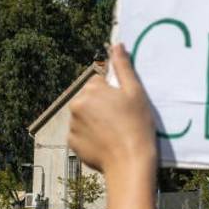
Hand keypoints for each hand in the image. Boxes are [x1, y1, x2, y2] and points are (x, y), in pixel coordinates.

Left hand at [68, 45, 156, 176]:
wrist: (129, 163)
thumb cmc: (137, 126)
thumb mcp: (135, 93)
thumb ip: (123, 67)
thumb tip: (116, 45)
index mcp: (91, 89)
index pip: (99, 82)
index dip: (113, 92)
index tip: (124, 105)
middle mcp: (76, 104)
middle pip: (90, 99)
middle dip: (102, 105)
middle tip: (121, 120)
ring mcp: (72, 125)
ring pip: (85, 116)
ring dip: (96, 121)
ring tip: (114, 133)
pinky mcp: (72, 143)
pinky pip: (81, 134)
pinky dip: (91, 137)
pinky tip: (106, 143)